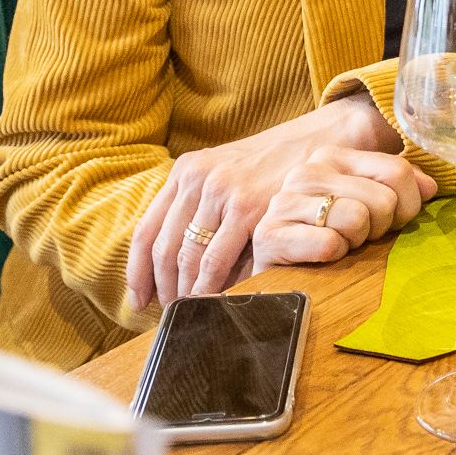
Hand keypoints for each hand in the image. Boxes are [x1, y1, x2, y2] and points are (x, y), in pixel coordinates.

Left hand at [127, 95, 400, 310]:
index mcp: (186, 172)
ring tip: (193, 312)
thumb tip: (178, 262)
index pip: (147, 230)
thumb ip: (200, 205)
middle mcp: (196, 180)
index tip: (140, 300)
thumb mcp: (228, 174)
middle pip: (164, 249)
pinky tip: (214, 301)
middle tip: (171, 314)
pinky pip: (216, 260)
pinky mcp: (247, 207)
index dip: (138, 272)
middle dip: (164, 288)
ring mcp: (221, 192)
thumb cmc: (274, 165)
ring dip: (186, 291)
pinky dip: (211, 286)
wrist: (317, 140)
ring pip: (187, 258)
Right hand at [251, 147, 433, 271]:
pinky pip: (330, 244)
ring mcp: (284, 201)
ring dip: (354, 243)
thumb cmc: (329, 239)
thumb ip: (397, 187)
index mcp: (333, 157)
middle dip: (379, 228)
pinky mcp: (269, 235)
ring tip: (338, 245)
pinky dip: (333, 256)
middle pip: (383, 199)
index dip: (406, 205)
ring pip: (358, 218)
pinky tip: (318, 258)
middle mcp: (307, 172)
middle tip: (358, 238)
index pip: (397, 171)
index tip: (389, 222)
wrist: (279, 277)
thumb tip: (430, 187)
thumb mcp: (366, 205)